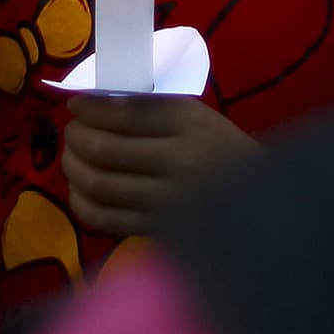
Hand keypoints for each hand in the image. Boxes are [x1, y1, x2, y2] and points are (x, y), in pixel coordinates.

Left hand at [60, 90, 259, 237]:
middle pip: (105, 149)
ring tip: (71, 157)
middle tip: (71, 131)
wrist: (262, 204)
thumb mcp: (196, 117)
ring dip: (73, 168)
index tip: (75, 104)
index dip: (91, 108)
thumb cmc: (222, 151)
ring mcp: (166, 201)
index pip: (126, 113)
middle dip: (76, 137)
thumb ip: (149, 108)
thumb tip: (92, 103)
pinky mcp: (156, 230)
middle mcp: (178, 162)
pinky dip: (82, 201)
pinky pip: (104, 218)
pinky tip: (80, 189)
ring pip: (99, 184)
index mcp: (190, 124)